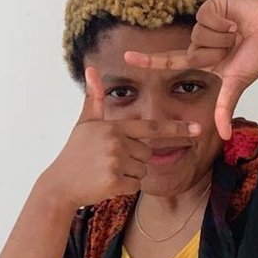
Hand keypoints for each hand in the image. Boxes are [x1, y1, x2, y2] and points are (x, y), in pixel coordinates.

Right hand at [41, 67, 202, 207]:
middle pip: (147, 153)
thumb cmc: (74, 153)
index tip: (198, 129)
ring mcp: (115, 162)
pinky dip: (124, 188)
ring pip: (142, 171)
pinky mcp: (114, 181)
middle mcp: (116, 142)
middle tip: (110, 162)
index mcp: (114, 127)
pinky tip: (105, 184)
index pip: (151, 127)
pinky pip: (135, 186)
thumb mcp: (84, 124)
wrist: (60, 184)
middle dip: (134, 160)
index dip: (176, 128)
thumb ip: (94, 99)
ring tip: (105, 172)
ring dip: (128, 175)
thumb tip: (91, 69)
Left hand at [123, 0, 257, 139]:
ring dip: (222, 37)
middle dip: (216, 53)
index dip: (149, 60)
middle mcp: (201, 41)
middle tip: (235, 47)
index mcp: (204, 60)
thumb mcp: (236, 84)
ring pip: (198, 34)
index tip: (126, 58)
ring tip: (238, 32)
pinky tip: (235, 19)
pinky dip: (223, 20)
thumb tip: (223, 137)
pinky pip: (205, 17)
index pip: (171, 61)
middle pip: (191, 51)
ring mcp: (205, 23)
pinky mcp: (211, 6)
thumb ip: (224, 108)